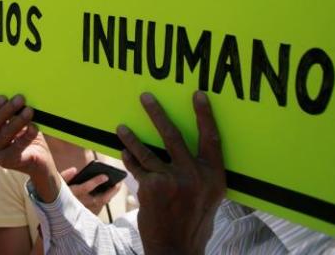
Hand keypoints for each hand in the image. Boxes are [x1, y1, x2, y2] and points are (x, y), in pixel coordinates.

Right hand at [0, 95, 58, 200]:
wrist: (40, 161)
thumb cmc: (29, 136)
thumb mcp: (20, 121)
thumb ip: (16, 111)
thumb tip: (20, 95)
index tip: (4, 96)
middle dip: (8, 109)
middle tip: (21, 99)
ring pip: (5, 133)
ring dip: (18, 120)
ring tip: (29, 111)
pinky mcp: (6, 162)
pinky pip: (16, 147)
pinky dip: (26, 136)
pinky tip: (34, 127)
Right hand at [61, 166, 121, 216]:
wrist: (55, 215)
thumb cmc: (56, 196)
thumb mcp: (57, 184)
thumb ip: (65, 176)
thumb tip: (74, 169)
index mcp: (72, 195)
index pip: (87, 188)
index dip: (97, 181)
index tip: (106, 176)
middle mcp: (80, 205)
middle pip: (99, 199)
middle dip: (110, 191)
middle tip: (118, 182)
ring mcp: (85, 212)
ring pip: (101, 205)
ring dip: (110, 195)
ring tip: (116, 186)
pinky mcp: (87, 217)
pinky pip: (98, 209)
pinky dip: (104, 201)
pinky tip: (108, 194)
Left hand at [117, 91, 224, 254]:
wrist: (177, 247)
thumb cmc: (194, 220)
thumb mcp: (208, 196)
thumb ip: (201, 172)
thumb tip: (187, 145)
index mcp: (214, 176)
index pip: (211, 138)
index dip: (204, 115)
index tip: (197, 94)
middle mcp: (195, 176)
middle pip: (173, 136)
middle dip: (157, 114)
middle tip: (145, 97)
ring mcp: (172, 180)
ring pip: (147, 150)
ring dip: (131, 137)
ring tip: (121, 127)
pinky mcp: (151, 187)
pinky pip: (137, 167)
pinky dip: (130, 159)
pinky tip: (124, 153)